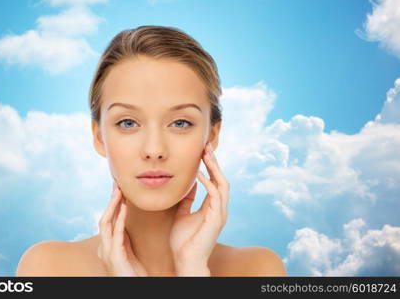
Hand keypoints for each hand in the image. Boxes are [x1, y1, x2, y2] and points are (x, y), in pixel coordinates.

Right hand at [97, 181, 147, 275]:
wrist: (133, 289)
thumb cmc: (133, 274)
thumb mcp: (127, 251)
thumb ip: (124, 238)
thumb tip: (124, 220)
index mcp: (106, 245)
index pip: (107, 220)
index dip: (111, 204)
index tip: (118, 189)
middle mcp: (103, 247)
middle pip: (104, 217)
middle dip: (110, 200)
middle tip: (117, 183)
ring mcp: (106, 252)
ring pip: (106, 222)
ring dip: (113, 205)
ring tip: (119, 191)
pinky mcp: (114, 256)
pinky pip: (116, 233)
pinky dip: (120, 218)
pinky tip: (124, 207)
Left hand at [169, 143, 229, 275]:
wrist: (185, 260)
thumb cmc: (183, 241)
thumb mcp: (182, 214)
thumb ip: (187, 200)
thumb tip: (189, 185)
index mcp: (212, 207)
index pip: (215, 180)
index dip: (209, 165)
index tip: (202, 151)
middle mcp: (219, 208)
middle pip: (221, 178)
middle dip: (214, 161)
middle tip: (206, 145)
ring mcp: (220, 213)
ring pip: (223, 184)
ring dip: (214, 168)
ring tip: (205, 153)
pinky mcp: (216, 219)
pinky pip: (215, 196)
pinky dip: (208, 183)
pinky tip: (198, 173)